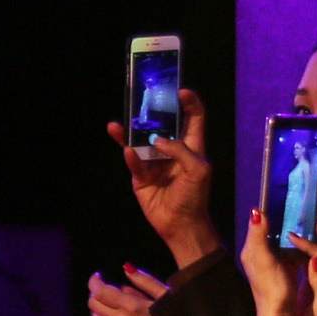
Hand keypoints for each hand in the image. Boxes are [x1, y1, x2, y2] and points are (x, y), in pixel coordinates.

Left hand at [89, 266, 183, 315]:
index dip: (95, 281)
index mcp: (133, 306)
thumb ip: (145, 281)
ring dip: (99, 312)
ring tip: (111, 310)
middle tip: (105, 293)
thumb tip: (126, 268)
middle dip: (97, 295)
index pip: (100, 291)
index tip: (98, 277)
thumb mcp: (166, 297)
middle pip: (93, 304)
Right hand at [114, 91, 220, 268]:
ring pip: (140, 142)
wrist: (181, 224)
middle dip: (153, 112)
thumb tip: (157, 140)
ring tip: (118, 124)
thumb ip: (180, 151)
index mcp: (192, 147)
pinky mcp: (140, 176)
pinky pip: (133, 161)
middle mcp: (172, 150)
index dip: (190, 104)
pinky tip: (127, 150)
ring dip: (129, 133)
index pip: (194, 119)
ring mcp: (154, 162)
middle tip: (143, 98)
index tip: (181, 91)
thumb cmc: (195, 197)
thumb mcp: (198, 170)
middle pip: (162, 126)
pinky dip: (130, 156)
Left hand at [240, 201, 300, 315]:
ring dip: (305, 233)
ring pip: (290, 241)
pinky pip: (297, 253)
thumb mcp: (263, 259)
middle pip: (278, 230)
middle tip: (316, 213)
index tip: (293, 200)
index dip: (275, 211)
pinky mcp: (287, 270)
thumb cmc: (270, 287)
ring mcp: (275, 262)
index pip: (261, 223)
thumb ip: (258, 235)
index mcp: (253, 248)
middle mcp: (262, 253)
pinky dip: (306, 246)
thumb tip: (257, 210)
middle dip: (296, 221)